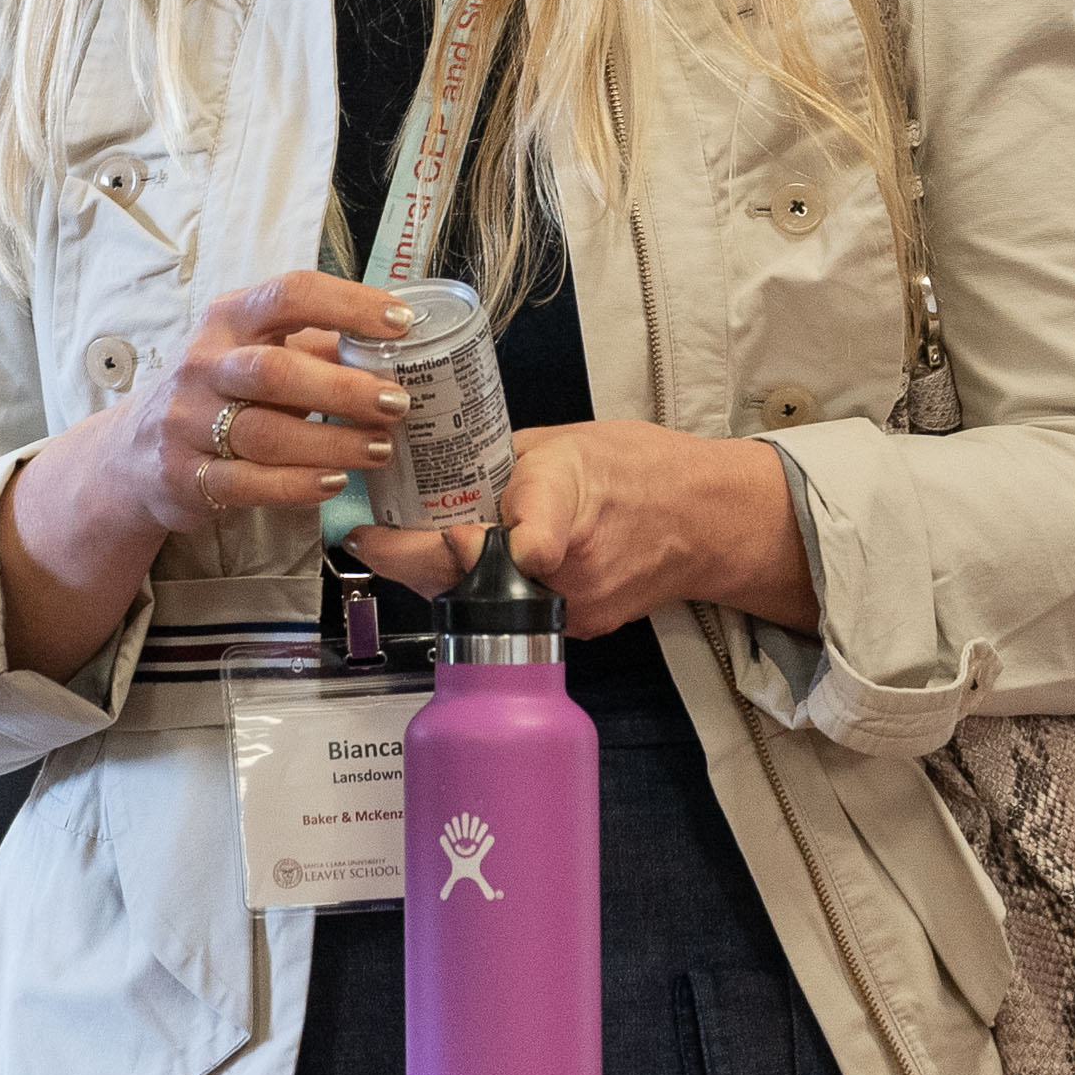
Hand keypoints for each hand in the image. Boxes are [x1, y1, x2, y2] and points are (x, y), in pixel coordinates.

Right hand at [0, 270, 411, 682]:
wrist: (130, 454)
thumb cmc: (214, 392)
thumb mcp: (253, 353)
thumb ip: (314, 348)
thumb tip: (394, 345)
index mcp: (226, 320)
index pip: (288, 295)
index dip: (348, 304)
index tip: (401, 321)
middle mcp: (202, 366)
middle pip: (275, 371)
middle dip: (344, 388)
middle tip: (397, 402)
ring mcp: (188, 423)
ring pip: (266, 433)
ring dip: (333, 442)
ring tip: (381, 448)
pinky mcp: (187, 477)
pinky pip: (248, 483)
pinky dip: (297, 485)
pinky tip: (335, 482)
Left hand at [350, 421, 813, 641]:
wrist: (704, 520)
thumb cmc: (637, 468)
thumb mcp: (561, 443)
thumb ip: (495, 465)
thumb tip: (430, 479)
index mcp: (563, 502)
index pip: (498, 544)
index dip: (427, 547)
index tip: (370, 535)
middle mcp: (567, 567)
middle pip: (463, 581)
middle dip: (408, 559)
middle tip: (371, 535)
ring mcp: (572, 608)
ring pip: (480, 603)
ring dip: (441, 576)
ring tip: (407, 542)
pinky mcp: (576, 631)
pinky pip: (510, 615)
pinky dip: (483, 590)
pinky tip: (467, 563)